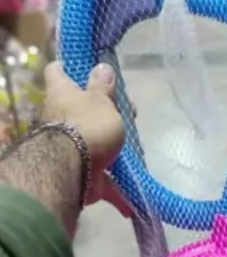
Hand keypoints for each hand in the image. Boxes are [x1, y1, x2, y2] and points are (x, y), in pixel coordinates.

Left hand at [43, 62, 130, 215]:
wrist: (74, 171)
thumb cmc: (88, 127)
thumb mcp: (101, 101)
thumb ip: (103, 87)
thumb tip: (102, 67)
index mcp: (62, 93)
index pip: (58, 71)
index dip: (70, 67)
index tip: (88, 68)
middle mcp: (61, 118)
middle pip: (81, 109)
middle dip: (105, 112)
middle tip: (130, 111)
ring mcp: (70, 147)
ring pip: (94, 142)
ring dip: (114, 146)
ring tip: (137, 146)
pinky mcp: (81, 173)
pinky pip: (103, 178)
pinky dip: (117, 186)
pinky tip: (136, 190)